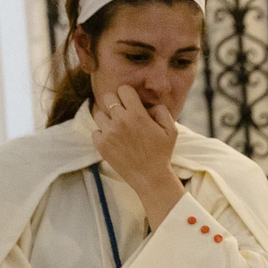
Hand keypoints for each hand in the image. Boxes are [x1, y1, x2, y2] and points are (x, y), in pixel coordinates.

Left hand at [89, 86, 183, 222]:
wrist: (151, 178)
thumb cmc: (162, 153)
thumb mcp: (172, 130)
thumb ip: (161, 111)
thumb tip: (148, 104)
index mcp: (137, 115)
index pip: (123, 89)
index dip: (128, 95)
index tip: (131, 103)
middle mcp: (121, 121)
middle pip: (107, 97)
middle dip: (115, 103)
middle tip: (122, 114)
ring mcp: (108, 133)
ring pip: (98, 114)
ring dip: (107, 119)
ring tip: (117, 129)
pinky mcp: (101, 145)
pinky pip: (95, 131)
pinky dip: (103, 135)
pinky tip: (114, 142)